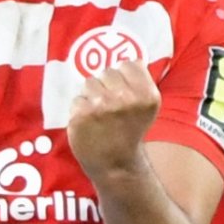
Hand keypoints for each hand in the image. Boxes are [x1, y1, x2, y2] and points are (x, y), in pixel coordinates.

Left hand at [66, 60, 160, 182]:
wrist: (116, 165)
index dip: (124, 77)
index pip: (128, 64)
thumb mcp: (147, 107)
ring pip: (89, 83)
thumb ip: (140, 81)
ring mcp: (101, 106)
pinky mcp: (81, 115)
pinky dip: (80, 110)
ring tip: (100, 116)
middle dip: (107, 86)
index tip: (125, 92)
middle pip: (107, 72)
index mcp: (146, 95)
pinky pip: (77, 99)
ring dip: (92, 96)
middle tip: (111, 108)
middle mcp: (125, 99)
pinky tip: (89, 124)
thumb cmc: (129, 131)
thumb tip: (132, 57)